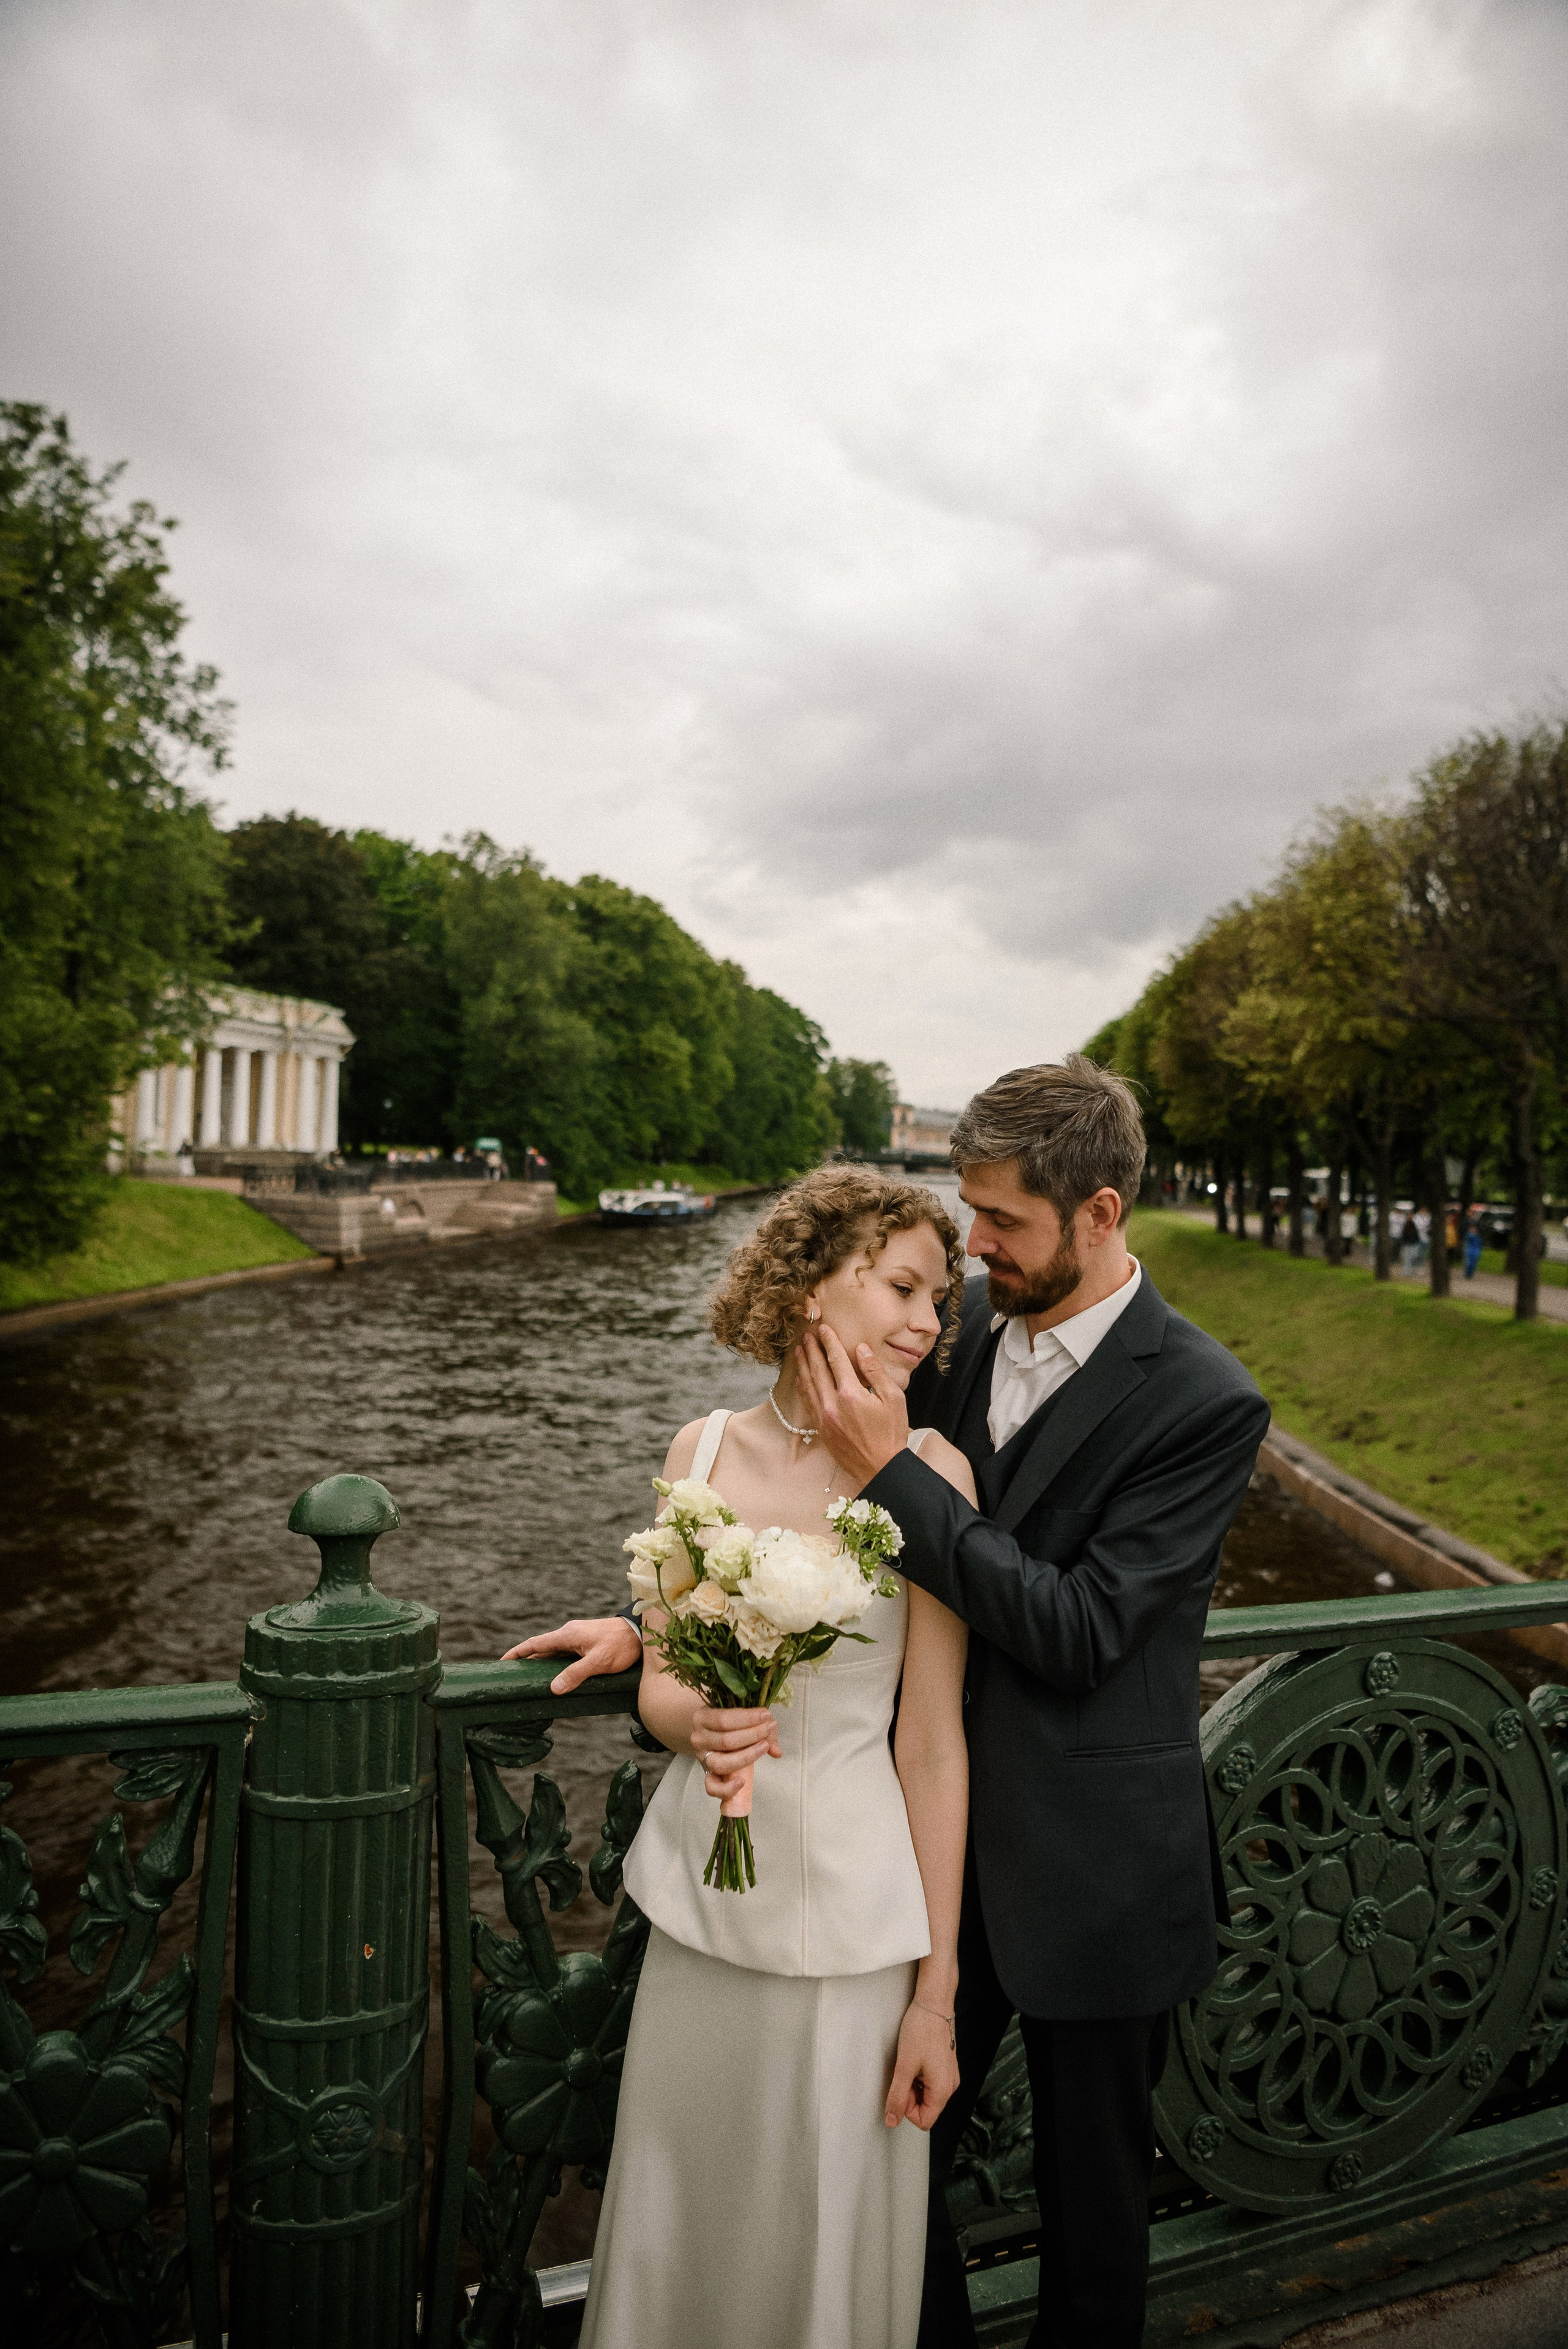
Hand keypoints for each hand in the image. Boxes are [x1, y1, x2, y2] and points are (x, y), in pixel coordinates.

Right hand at [502, 1616, 642, 1693]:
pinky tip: (554, 1675)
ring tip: (529, 1679)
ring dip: (541, 1663)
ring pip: (553, 1652)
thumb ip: (576, 1674)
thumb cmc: (621, 1645)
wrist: (640, 1632)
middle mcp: (569, 1634)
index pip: (535, 1643)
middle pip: (541, 1648)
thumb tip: (553, 1688)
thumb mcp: (598, 1662)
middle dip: (526, 1660)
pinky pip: (564, 1653)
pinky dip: (554, 1663)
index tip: (502, 1661)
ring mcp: (577, 1638)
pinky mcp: (586, 1643)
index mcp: (567, 1635)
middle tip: (512, 1675)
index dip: (517, 1652)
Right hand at [689, 1702, 780, 1800]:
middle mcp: (699, 1739)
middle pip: (726, 1741)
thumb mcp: (739, 1715)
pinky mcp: (707, 1775)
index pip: (724, 1719)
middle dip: (752, 1734)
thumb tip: (776, 1751)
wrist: (709, 1731)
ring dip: (747, 1756)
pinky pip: (712, 1788)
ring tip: (764, 1747)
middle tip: (768, 1729)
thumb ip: (760, 1726)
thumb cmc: (727, 1721)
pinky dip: (726, 1788)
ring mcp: (702, 1759)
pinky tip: (741, 1782)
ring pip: (722, 1763)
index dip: (748, 1718)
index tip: (766, 1715)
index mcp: (702, 1718)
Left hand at [796, 1325, 908, 1485]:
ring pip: (808, 1385)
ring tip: (798, 1350)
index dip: (829, 1342)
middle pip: (817, 1370)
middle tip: (806, 1334)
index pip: (836, 1360)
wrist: (880, 1468)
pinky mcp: (821, 1429)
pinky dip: (803, 1387)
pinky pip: (808, 1402)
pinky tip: (800, 1378)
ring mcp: (824, 1418)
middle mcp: (832, 1404)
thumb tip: (861, 1349)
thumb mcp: (893, 1399)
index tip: (823, 1328)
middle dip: (811, 1350)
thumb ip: (875, 1372)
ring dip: (803, 1365)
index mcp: (851, 1395)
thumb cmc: (891, 1433)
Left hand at [884, 1998, 959, 2130]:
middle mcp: (950, 2086)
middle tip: (903, 2072)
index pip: (924, 2121)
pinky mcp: (945, 2067)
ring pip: (926, 2095)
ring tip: (909, 2062)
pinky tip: (915, 2058)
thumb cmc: (921, 2030)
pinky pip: (930, 2083)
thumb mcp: (904, 2066)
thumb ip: (897, 2096)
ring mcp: (949, 2076)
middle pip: (925, 2109)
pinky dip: (918, 2076)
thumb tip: (891, 2121)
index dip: (907, 2109)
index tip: (901, 2086)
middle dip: (909, 2096)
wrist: (933, 2003)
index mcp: (943, 2090)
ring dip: (913, 2085)